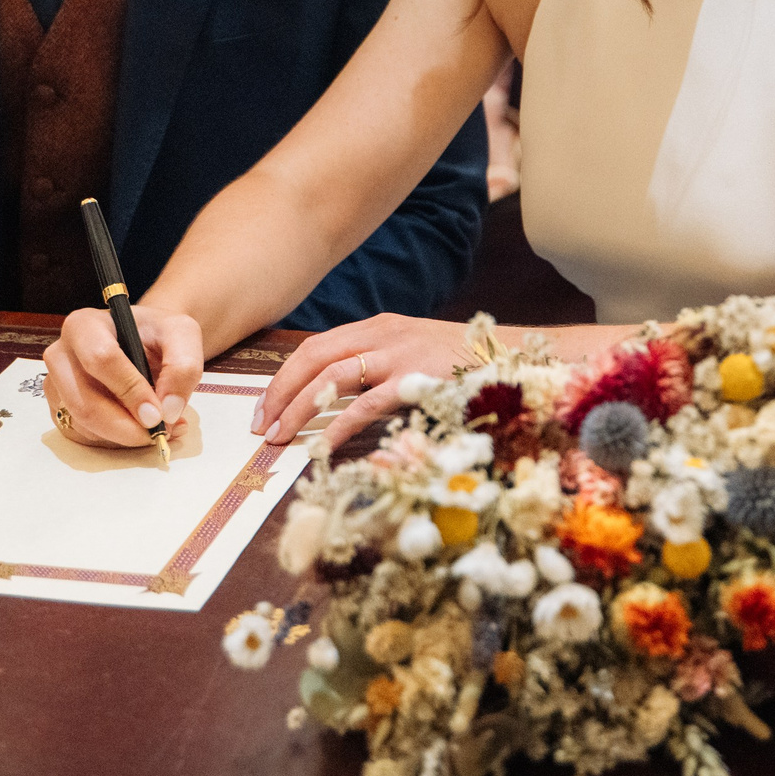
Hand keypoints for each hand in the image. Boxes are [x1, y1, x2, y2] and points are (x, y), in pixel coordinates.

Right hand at [40, 306, 203, 449]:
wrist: (143, 343)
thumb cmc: (157, 334)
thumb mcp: (182, 334)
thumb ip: (183, 367)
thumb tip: (167, 411)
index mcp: (84, 326)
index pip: (101, 360)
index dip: (130, 391)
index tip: (157, 415)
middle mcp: (60, 355)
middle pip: (85, 403)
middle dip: (126, 427)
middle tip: (160, 432)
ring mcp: (55, 385)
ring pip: (85, 426)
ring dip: (125, 436)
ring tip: (160, 425)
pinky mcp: (60, 410)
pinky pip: (84, 437)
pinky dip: (117, 441)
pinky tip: (140, 427)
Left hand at [253, 313, 480, 453]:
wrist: (513, 356)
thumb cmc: (463, 364)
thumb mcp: (412, 353)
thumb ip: (377, 368)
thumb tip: (336, 401)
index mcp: (377, 327)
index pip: (316, 347)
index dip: (284, 376)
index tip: (265, 406)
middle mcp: (382, 334)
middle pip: (313, 358)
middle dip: (280, 391)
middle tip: (261, 425)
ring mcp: (399, 354)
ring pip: (331, 378)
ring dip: (299, 409)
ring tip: (280, 437)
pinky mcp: (416, 380)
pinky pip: (366, 404)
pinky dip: (338, 427)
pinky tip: (321, 447)